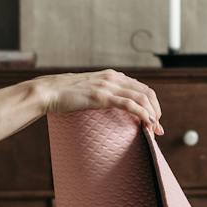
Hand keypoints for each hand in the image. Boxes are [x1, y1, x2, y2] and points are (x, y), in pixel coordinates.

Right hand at [32, 69, 163, 134]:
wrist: (48, 92)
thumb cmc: (65, 95)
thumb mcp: (89, 92)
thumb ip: (102, 95)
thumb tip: (109, 108)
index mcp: (112, 76)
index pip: (142, 87)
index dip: (152, 104)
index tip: (154, 120)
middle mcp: (114, 78)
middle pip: (147, 92)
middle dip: (156, 111)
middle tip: (157, 128)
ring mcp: (108, 86)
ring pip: (142, 98)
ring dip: (153, 114)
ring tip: (155, 130)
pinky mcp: (102, 96)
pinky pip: (130, 104)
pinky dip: (143, 114)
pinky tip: (148, 123)